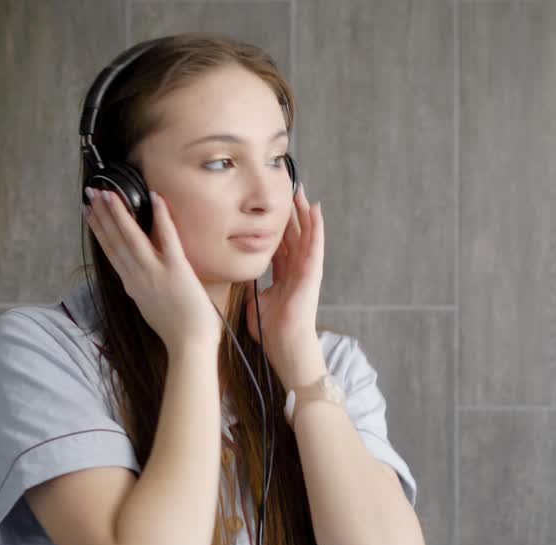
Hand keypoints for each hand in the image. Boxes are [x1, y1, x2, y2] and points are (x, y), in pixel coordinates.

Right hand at [84, 187, 222, 350]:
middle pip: (116, 240)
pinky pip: (168, 239)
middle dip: (102, 215)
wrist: (189, 345)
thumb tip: (135, 278)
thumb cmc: (175, 330)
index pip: (110, 251)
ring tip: (110, 193)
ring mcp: (155, 272)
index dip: (99, 230)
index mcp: (131, 284)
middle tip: (92, 192)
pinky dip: (161, 218)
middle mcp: (138, 276)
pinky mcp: (176, 270)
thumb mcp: (148, 307)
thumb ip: (141, 289)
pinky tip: (154, 198)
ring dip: (120, 213)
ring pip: (133, 237)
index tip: (89, 212)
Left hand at [244, 184, 324, 381]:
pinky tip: (315, 209)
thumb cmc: (272, 329)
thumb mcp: (257, 300)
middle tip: (286, 189)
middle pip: (294, 234)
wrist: (285, 344)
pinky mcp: (313, 272)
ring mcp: (307, 269)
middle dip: (290, 212)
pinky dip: (317, 226)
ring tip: (301, 191)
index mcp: (284, 274)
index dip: (275, 225)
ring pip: (307, 233)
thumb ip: (252, 286)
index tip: (269, 208)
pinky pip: (315, 244)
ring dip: (304, 212)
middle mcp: (297, 268)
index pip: (280, 243)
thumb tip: (239, 275)